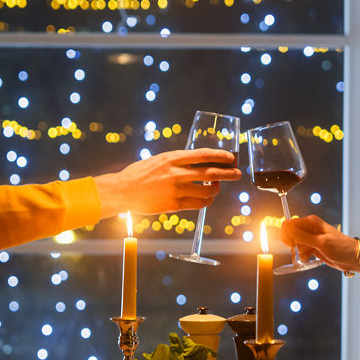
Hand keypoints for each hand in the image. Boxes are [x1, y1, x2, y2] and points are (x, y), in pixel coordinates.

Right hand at [94, 149, 240, 217]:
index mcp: (172, 158)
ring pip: (206, 191)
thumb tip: (193, 163)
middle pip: (210, 173)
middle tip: (237, 173)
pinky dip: (206, 202)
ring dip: (216, 190)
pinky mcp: (173, 204)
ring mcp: (175, 190)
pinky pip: (197, 204)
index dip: (220, 156)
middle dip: (227, 173)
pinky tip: (208, 200)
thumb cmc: (139, 174)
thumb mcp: (158, 160)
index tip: (230, 157)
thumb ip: (175, 162)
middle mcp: (175, 173)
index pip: (203, 155)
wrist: (122, 190)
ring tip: (217, 188)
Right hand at [280, 215, 358, 270]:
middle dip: (291, 243)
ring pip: (294, 243)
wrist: (351, 258)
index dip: (287, 234)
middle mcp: (309, 228)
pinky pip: (300, 250)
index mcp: (310, 222)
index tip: (291, 244)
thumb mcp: (321, 242)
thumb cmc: (340, 247)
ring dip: (299, 250)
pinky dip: (303, 255)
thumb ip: (303, 236)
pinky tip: (311, 256)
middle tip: (297, 249)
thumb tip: (287, 229)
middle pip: (289, 233)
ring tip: (309, 252)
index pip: (289, 224)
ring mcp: (310, 238)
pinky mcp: (312, 246)